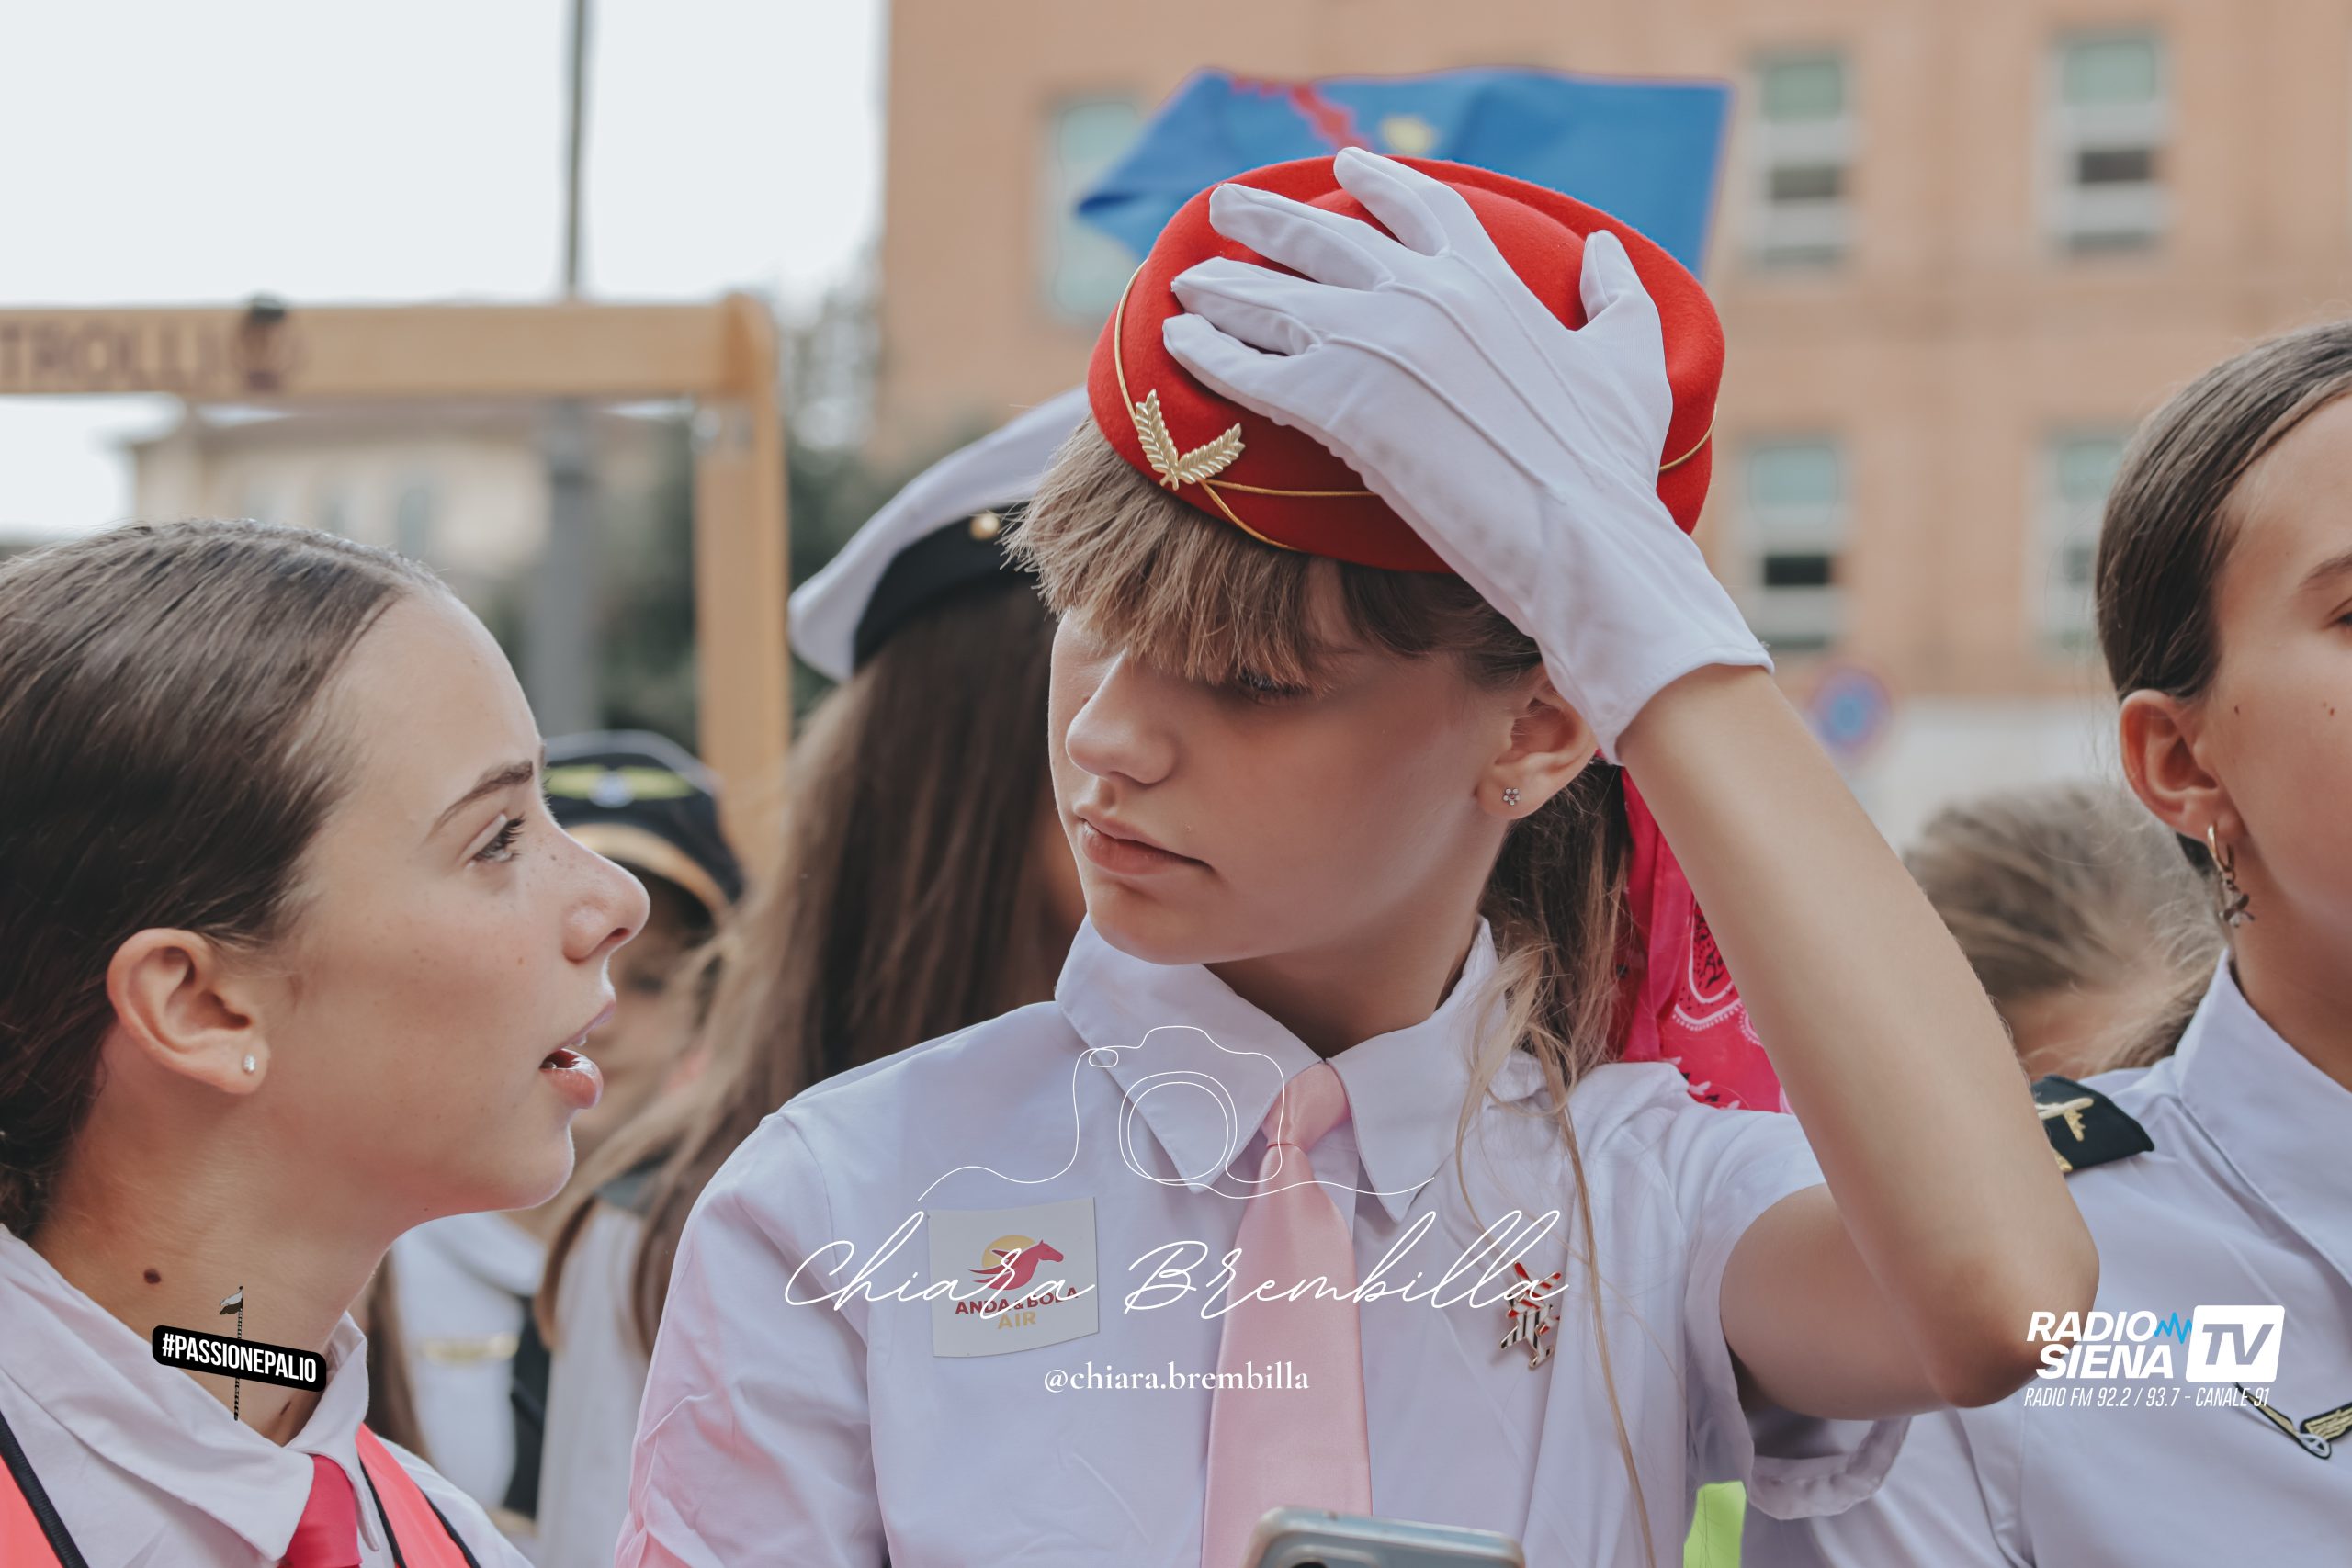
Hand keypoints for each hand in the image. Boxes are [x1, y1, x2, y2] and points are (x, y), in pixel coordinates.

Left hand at [1162, 146, 1769, 757]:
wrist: (1581, 536)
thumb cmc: (1611, 464)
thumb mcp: (1633, 359)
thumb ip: (1616, 296)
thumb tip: (1604, 251)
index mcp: (1485, 276)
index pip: (1416, 205)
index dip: (1375, 181)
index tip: (1343, 170)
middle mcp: (1419, 293)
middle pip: (1320, 238)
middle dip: (1264, 218)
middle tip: (1224, 206)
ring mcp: (1372, 345)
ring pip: (1271, 298)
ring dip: (1220, 286)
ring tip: (1186, 280)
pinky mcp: (1336, 407)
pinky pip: (1249, 369)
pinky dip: (1207, 352)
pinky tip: (1177, 343)